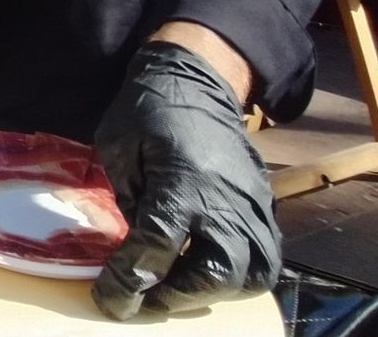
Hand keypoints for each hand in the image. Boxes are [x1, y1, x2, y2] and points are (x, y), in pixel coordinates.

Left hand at [92, 41, 278, 319]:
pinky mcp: (265, 208)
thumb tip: (140, 247)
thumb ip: (131, 201)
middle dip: (177, 295)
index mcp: (182, 179)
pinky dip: (239, 277)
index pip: (158, 244)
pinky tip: (206, 272)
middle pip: (216, 272)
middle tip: (145, 294)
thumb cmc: (148, 111)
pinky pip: (266, 259)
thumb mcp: (120, 148)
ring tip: (176, 286)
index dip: (131, 278)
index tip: (111, 297)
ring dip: (211, 292)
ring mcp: (252, 205)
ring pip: (250, 275)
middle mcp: (225, 198)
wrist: (197, 80)